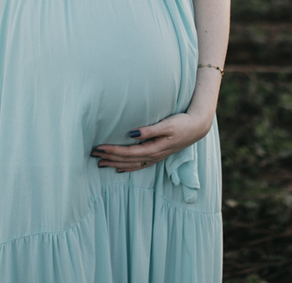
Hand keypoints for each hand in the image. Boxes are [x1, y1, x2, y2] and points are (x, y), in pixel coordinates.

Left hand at [92, 111, 213, 172]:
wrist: (198, 127)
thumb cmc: (182, 123)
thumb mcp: (166, 124)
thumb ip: (149, 130)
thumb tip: (131, 133)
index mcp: (154, 148)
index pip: (128, 152)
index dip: (112, 151)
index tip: (98, 148)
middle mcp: (153, 156)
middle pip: (127, 160)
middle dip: (109, 158)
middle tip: (93, 155)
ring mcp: (156, 157)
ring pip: (131, 164)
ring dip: (115, 164)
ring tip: (100, 163)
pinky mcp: (158, 155)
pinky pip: (139, 165)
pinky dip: (128, 168)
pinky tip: (119, 169)